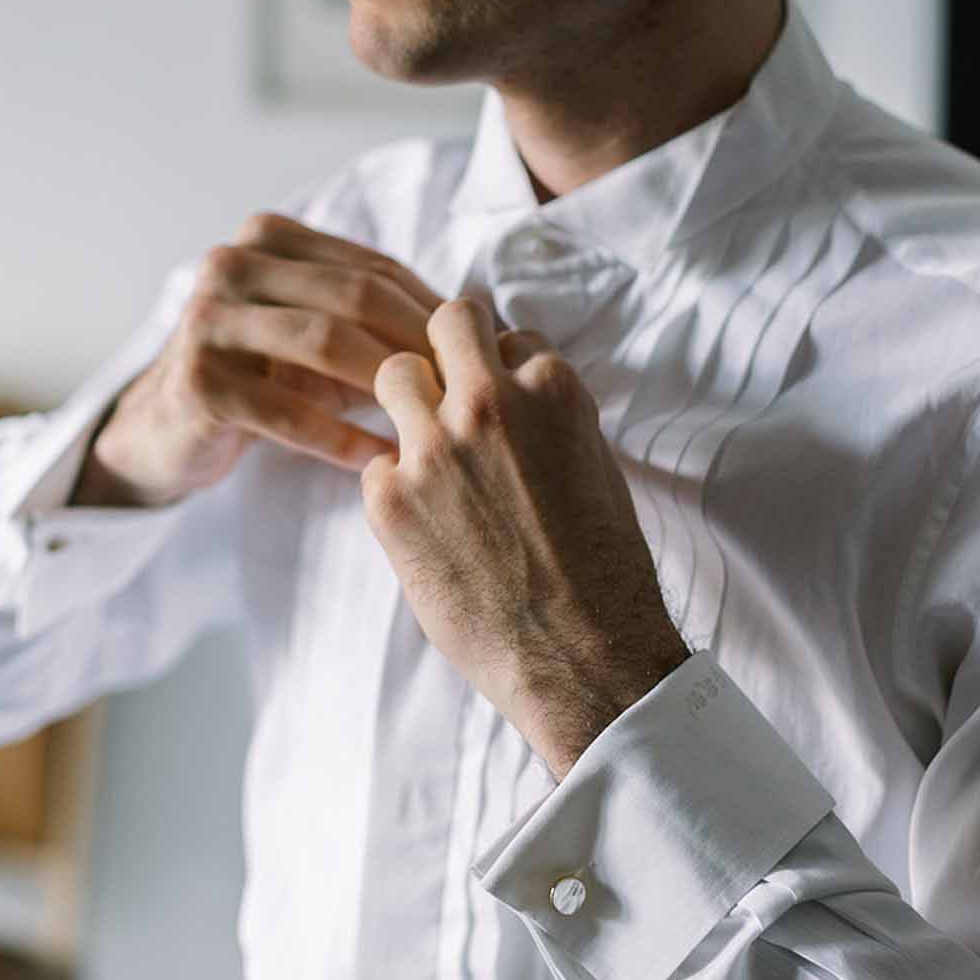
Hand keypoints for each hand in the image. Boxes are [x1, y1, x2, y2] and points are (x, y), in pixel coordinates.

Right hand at [76, 213, 444, 508]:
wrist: (166, 429)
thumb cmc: (265, 377)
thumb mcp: (317, 332)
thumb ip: (378, 314)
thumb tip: (483, 320)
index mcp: (268, 236)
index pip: (373, 267)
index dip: (431, 309)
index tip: (480, 352)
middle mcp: (231, 263)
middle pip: (353, 295)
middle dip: (418, 341)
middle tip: (467, 387)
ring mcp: (206, 318)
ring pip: (323, 342)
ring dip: (386, 383)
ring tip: (432, 420)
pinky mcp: (196, 381)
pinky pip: (286, 410)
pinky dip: (338, 435)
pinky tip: (375, 458)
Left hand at [361, 297, 689, 775]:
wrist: (583, 656)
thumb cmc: (603, 569)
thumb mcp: (595, 465)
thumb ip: (550, 414)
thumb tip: (516, 384)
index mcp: (551, 390)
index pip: (511, 334)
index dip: (505, 364)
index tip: (503, 394)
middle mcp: (488, 404)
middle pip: (447, 322)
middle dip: (448, 344)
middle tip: (449, 382)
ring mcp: (432, 449)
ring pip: (393, 374)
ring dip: (408, 400)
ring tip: (428, 446)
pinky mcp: (390, 499)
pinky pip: (376, 464)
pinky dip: (396, 487)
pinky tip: (428, 525)